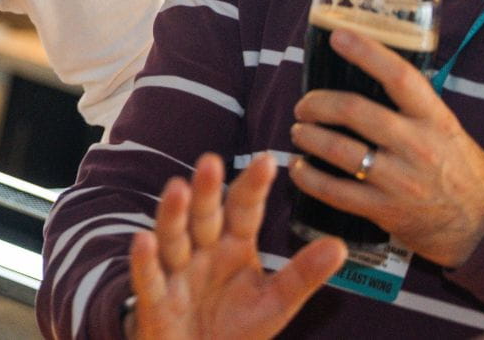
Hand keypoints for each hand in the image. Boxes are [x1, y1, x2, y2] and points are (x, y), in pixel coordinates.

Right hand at [129, 153, 346, 339]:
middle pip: (205, 216)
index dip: (253, 188)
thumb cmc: (236, 327)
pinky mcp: (154, 300)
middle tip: (212, 161)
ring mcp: (176, 272)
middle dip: (208, 191)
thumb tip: (340, 246)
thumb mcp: (275, 302)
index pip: (244, 210)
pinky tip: (143, 240)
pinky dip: (145, 260)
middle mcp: (202, 251)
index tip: (268, 161)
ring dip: (173, 213)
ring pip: (173, 237)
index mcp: (233, 246)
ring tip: (178, 188)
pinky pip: (148, 277)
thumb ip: (303, 274)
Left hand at [290, 27, 483, 266]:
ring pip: (338, 150)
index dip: (366, 52)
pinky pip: (334, 191)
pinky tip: (298, 167)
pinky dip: (308, 177)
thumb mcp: (446, 129)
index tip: (338, 36)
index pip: (400, 76)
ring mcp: (400, 181)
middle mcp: (418, 147)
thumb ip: (413, 107)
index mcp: (435, 119)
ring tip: (299, 131)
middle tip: (303, 105)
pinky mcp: (385, 210)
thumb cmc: (460, 169)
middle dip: (318, 103)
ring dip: (308, 137)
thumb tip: (368, 76)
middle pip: (355, 111)